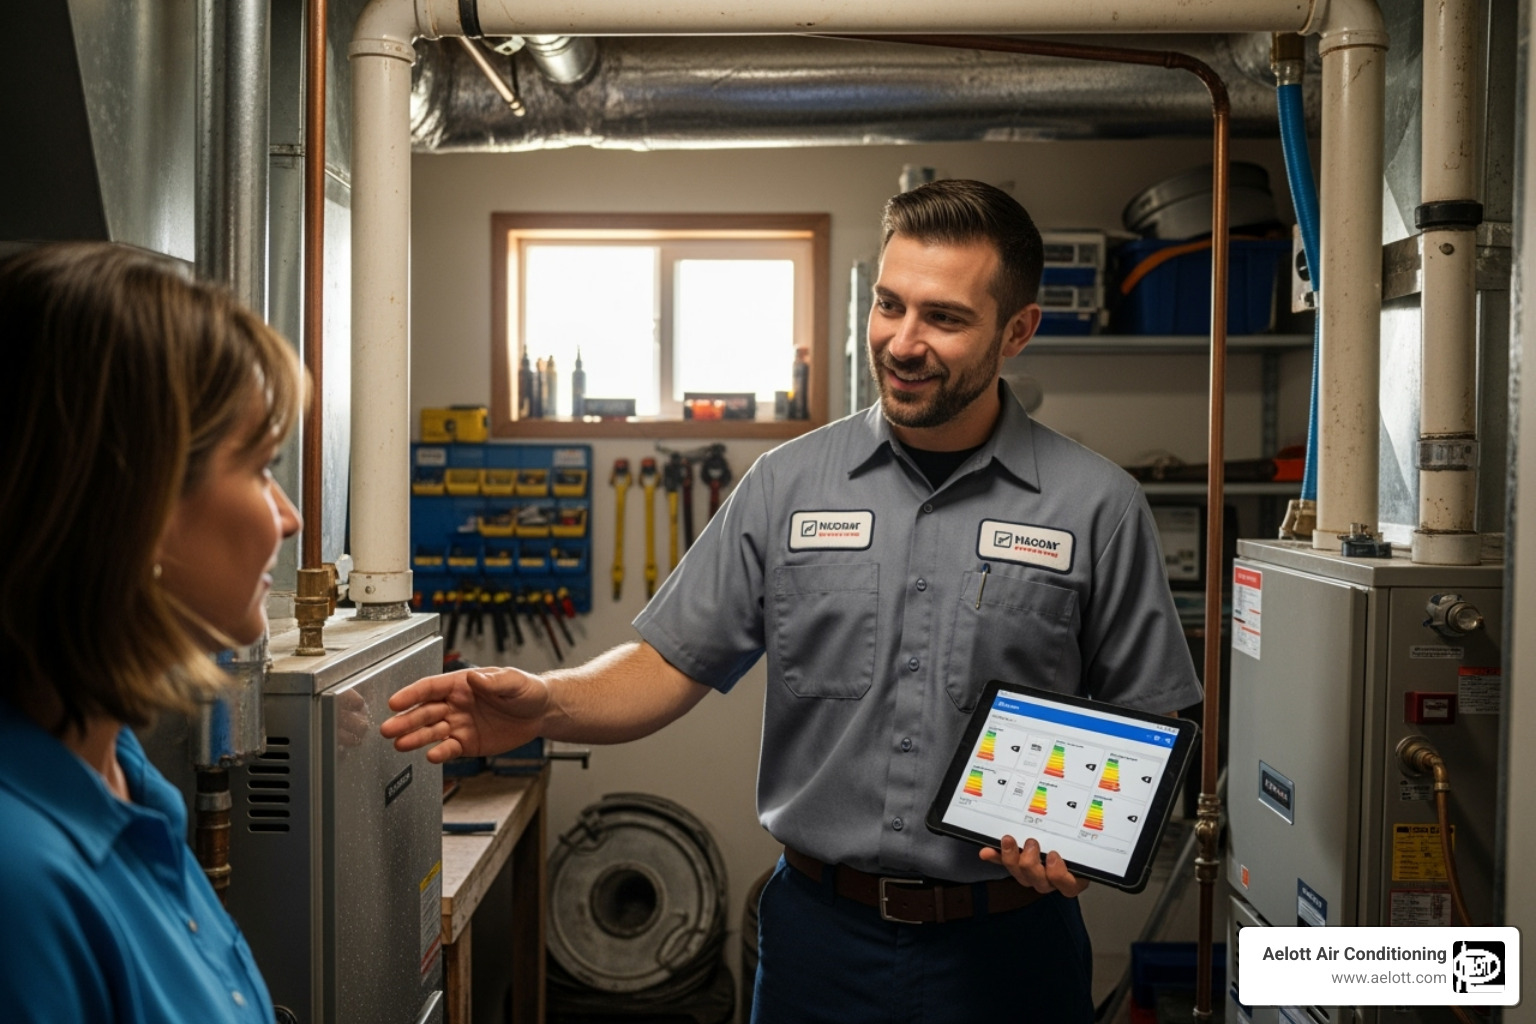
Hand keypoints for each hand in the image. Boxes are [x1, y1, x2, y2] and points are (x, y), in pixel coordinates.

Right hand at [379, 666, 549, 763]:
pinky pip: (450, 748)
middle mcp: (455, 704)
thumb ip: (494, 681)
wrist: (541, 713)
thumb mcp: (514, 681)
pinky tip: (431, 756)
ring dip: (415, 738)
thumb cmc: (526, 690)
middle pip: (425, 711)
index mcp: (461, 684)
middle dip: (406, 720)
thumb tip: (474, 679)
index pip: (430, 688)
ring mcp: (459, 724)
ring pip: (432, 731)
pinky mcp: (467, 743)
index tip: (395, 702)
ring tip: (399, 744)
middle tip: (387, 729)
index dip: (411, 694)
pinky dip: (440, 752)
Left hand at [980, 835, 1090, 897]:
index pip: (1068, 886)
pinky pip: (1004, 865)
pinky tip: (987, 850)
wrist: (1060, 845)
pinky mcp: (1016, 866)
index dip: (1058, 874)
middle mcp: (1051, 879)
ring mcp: (1033, 874)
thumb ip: (1087, 835)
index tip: (1055, 856)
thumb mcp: (1085, 842)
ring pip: (1021, 876)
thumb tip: (1094, 826)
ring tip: (1010, 840)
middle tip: (1031, 843)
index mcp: (1072, 877)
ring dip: (1012, 858)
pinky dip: (995, 857)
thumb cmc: (1077, 845)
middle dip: (1032, 863)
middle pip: (1040, 882)